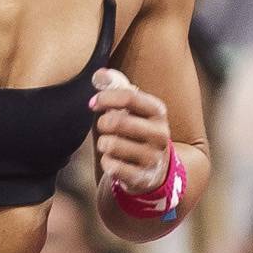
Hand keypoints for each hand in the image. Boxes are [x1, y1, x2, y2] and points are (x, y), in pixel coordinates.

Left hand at [89, 70, 172, 197]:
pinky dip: (107, 162)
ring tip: (109, 144)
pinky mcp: (143, 178)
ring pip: (112, 145)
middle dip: (103, 124)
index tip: (92, 103)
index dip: (106, 98)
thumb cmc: (137, 130)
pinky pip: (112, 167)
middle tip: (103, 126)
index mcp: (158, 112)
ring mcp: (153, 158)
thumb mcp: (132, 107)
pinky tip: (113, 161)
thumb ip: (116, 87)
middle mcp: (160, 134)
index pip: (130, 97)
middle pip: (118, 122)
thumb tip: (98, 74)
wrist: (155, 168)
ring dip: (103, 144)